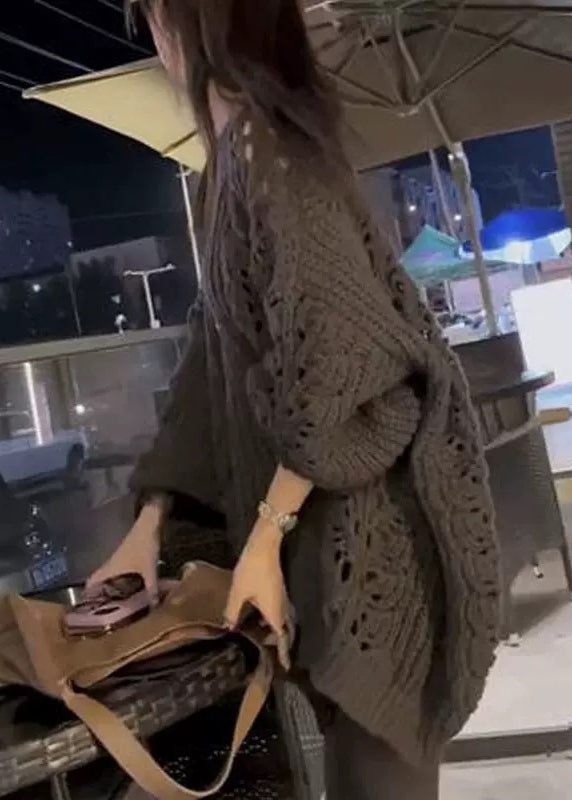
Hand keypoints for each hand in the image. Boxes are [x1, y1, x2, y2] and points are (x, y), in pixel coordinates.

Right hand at [86, 503, 160, 601]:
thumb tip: (153, 606)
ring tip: (117, 601)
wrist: (149, 524)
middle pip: (100, 581)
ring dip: (112, 587)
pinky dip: (122, 580)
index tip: (87, 608)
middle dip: (100, 594)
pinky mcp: (127, 555)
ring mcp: (118, 559)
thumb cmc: (143, 546)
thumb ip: (151, 588)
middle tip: (105, 609)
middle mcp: (110, 564)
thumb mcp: (149, 569)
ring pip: (110, 576)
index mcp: (109, 568)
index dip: (87, 595)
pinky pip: (120, 572)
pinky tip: (131, 587)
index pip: (91, 582)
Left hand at [224, 522, 292, 670]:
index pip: (281, 637)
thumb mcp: (237, 593)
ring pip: (281, 620)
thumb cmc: (252, 571)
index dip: (284, 653)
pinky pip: (278, 611)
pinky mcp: (278, 590)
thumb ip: (232, 612)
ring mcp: (282, 597)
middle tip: (273, 654)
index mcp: (273, 612)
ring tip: (263, 637)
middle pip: (284, 630)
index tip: (286, 666)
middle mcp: (281, 607)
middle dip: (280, 643)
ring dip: (275, 630)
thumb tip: (229, 628)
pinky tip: (260, 617)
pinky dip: (273, 619)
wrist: (264, 547)